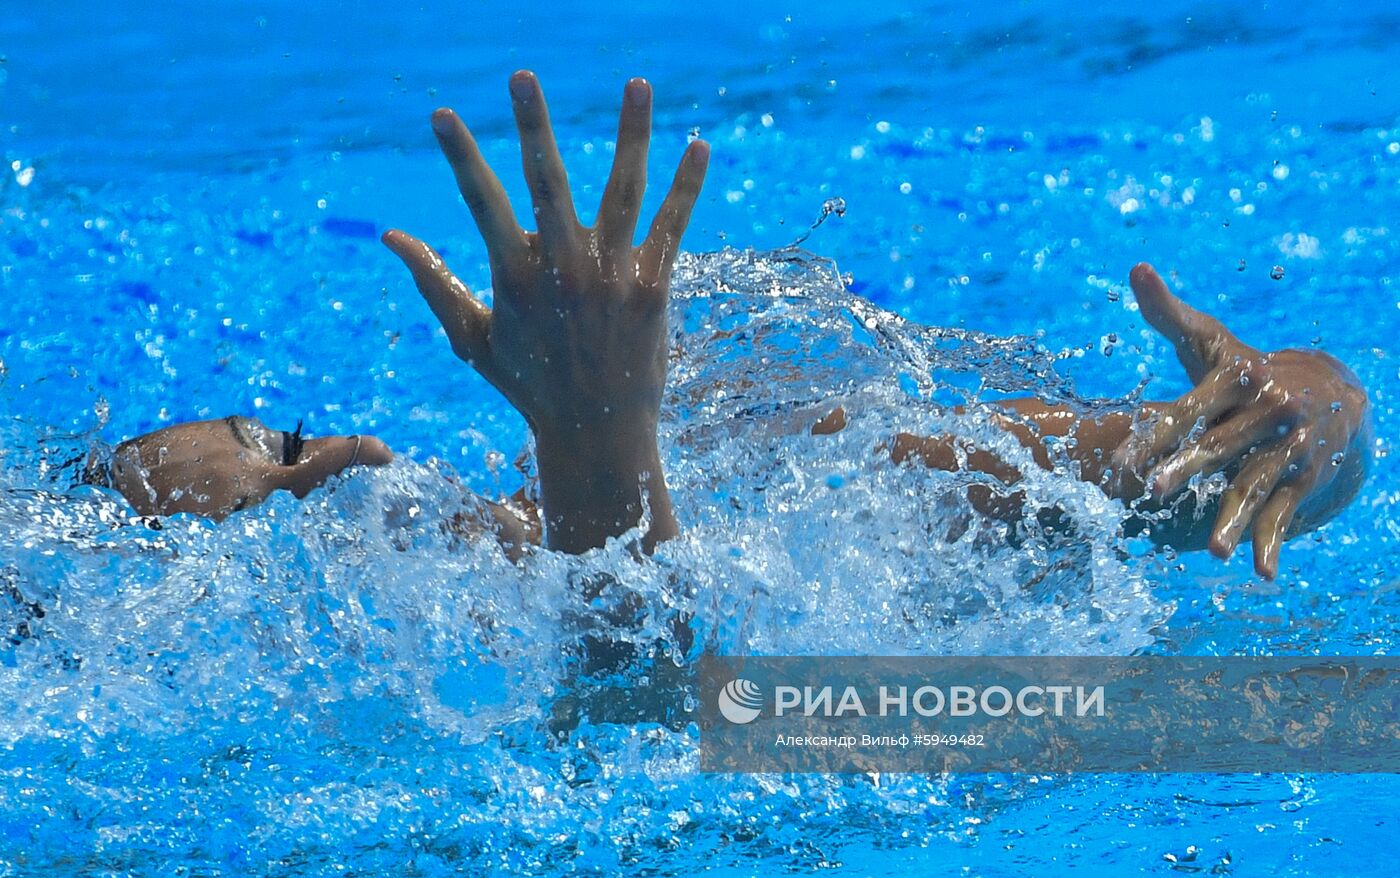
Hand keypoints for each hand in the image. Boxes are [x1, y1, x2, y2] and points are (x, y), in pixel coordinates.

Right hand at [383, 70, 708, 551]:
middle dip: (533, 126)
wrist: (597, 435)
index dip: (460, 157)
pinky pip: (672, 227)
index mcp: (514, 279)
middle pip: (547, 183)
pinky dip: (687, 186)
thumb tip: (389, 235)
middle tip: (523, 76)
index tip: (442, 114)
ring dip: (631, 134)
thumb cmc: (530, 386)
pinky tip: (699, 145)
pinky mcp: (652, 289)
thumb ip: (433, 283)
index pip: (481, 204)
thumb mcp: (472, 339)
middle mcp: (563, 271)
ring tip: (637, 83)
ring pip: (623, 191)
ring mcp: (612, 278)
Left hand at [1113, 263, 1371, 578]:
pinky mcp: (1306, 475)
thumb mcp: (1209, 342)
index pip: (1189, 407)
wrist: (1329, 389)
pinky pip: (1284, 510)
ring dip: (1233, 518)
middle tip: (1154, 491)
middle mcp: (1268, 409)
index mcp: (1237, 377)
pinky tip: (1259, 573)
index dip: (1156, 433)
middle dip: (1188, 469)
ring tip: (1213, 551)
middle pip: (1220, 445)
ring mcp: (1291, 445)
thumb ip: (1166, 312)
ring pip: (1253, 484)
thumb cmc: (1244, 370)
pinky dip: (1272, 541)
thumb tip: (1135, 267)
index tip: (1122, 461)